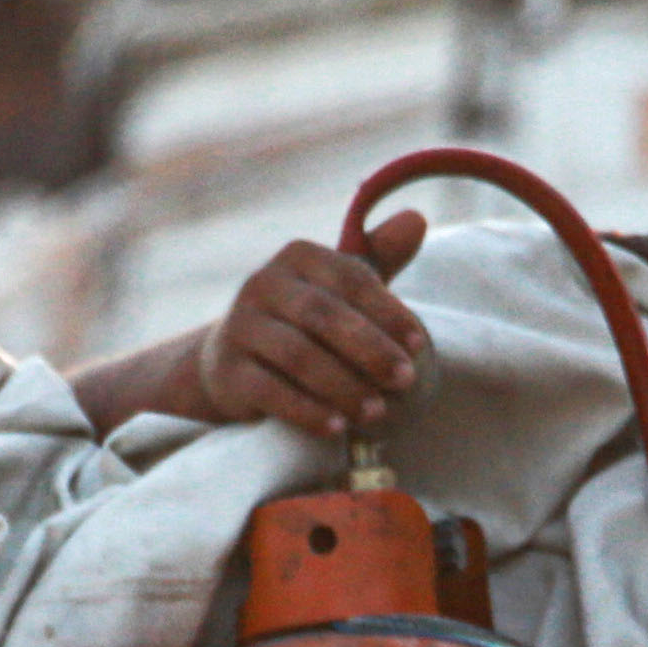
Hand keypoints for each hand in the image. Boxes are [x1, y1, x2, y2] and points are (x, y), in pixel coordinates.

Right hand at [193, 210, 428, 436]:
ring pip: (298, 356)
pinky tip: (337, 427)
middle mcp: (263, 283)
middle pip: (324, 315)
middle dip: (370, 350)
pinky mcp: (227, 370)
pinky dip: (307, 411)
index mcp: (298, 256)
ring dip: (343, 386)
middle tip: (406, 380)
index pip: (350, 278)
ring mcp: (240, 327)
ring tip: (377, 412)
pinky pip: (270, 391)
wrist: (232, 361)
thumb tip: (418, 219)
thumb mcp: (339, 287)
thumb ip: (377, 257)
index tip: (420, 345)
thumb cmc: (304, 321)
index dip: (388, 312)